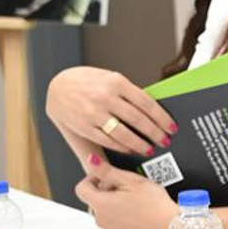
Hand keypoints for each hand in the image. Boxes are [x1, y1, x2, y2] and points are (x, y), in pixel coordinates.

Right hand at [46, 65, 175, 156]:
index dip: (162, 118)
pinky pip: (107, 140)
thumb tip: (152, 111)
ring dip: (140, 144)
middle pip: (138, 119)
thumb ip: (128, 94)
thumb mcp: (109, 79)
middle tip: (164, 140)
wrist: (56, 87)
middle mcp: (105, 97)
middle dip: (155, 133)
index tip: (171, 127)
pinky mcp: (84, 126)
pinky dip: (121, 147)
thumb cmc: (86, 82)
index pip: (147, 103)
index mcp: (116, 82)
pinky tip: (130, 149)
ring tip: (149, 148)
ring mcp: (93, 113)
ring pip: (123, 133)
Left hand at [75, 167, 176, 228]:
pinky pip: (114, 226)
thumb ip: (107, 170)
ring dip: (113, 206)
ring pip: (104, 214)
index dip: (91, 180)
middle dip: (105, 193)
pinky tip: (135, 214)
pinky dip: (120, 220)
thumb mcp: (131, 180)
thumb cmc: (155, 204)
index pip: (81, 189)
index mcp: (101, 203)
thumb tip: (91, 160)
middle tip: (126, 188)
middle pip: (94, 202)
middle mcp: (101, 220)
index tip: (103, 178)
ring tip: (133, 201)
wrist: (171, 225)